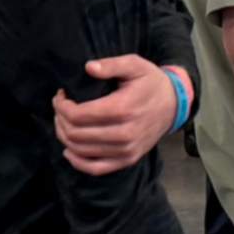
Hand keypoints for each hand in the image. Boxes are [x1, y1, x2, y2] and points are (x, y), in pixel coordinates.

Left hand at [53, 57, 179, 175]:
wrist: (173, 105)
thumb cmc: (151, 83)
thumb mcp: (135, 65)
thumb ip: (111, 65)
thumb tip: (88, 68)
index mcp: (123, 109)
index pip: (79, 115)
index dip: (62, 106)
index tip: (60, 96)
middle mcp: (124, 134)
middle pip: (76, 134)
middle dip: (60, 119)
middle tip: (59, 107)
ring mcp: (126, 150)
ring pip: (81, 150)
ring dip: (64, 136)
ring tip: (63, 122)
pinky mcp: (127, 160)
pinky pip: (96, 168)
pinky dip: (77, 162)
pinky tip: (69, 150)